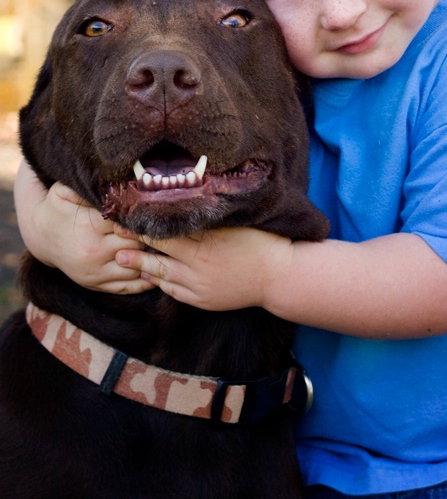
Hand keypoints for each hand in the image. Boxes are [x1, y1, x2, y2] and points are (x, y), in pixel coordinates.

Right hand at [14, 159, 153, 293]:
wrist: (41, 237)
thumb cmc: (58, 209)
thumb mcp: (64, 192)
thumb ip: (87, 185)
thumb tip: (111, 177)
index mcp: (88, 228)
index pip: (127, 223)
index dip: (142, 218)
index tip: (155, 211)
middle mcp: (93, 253)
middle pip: (136, 245)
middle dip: (151, 237)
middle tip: (167, 228)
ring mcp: (96, 273)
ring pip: (136, 268)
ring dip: (151, 259)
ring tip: (166, 247)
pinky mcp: (97, 285)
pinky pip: (128, 286)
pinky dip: (145, 279)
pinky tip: (155, 266)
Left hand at [116, 227, 293, 310]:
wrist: (279, 277)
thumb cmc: (262, 241)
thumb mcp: (237, 221)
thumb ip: (211, 214)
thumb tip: (188, 199)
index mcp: (205, 240)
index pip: (166, 229)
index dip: (145, 221)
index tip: (129, 212)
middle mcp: (197, 262)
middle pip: (158, 250)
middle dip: (135, 241)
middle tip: (114, 232)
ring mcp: (198, 284)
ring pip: (161, 274)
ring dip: (140, 264)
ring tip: (121, 258)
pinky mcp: (202, 299)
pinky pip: (174, 291)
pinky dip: (160, 282)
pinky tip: (150, 276)